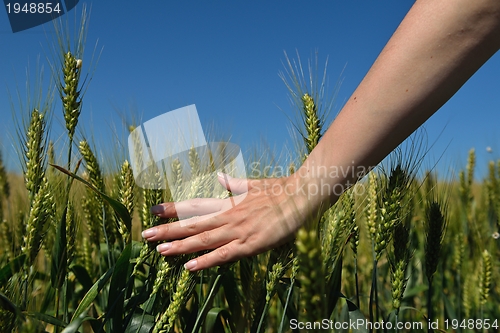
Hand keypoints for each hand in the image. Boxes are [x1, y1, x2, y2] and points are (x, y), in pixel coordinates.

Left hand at [141, 172, 315, 270]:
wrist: (301, 196)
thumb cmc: (279, 189)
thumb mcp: (253, 184)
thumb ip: (233, 183)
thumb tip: (219, 175)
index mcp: (228, 202)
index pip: (195, 205)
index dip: (173, 209)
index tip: (154, 210)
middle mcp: (228, 215)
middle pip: (193, 224)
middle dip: (168, 229)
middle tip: (146, 234)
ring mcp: (238, 230)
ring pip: (203, 240)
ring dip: (180, 245)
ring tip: (159, 250)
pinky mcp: (251, 244)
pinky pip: (224, 255)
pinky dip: (205, 261)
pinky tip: (189, 267)